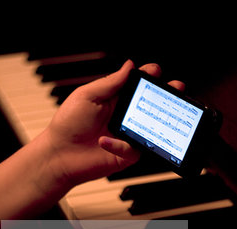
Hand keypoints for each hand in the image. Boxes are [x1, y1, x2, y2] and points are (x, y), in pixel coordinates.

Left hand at [44, 60, 184, 189]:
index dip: (149, 77)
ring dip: (158, 121)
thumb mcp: (87, 96)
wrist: (59, 155)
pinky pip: (134, 148)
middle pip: (151, 105)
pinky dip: (121, 145)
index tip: (156, 71)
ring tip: (161, 115)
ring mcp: (127, 136)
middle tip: (176, 88)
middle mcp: (124, 117)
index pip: (137, 85)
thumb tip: (130, 66)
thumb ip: (110, 83)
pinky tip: (104, 141)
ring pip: (150, 128)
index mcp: (114, 99)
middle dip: (167, 97)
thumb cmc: (68, 124)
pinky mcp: (126, 155)